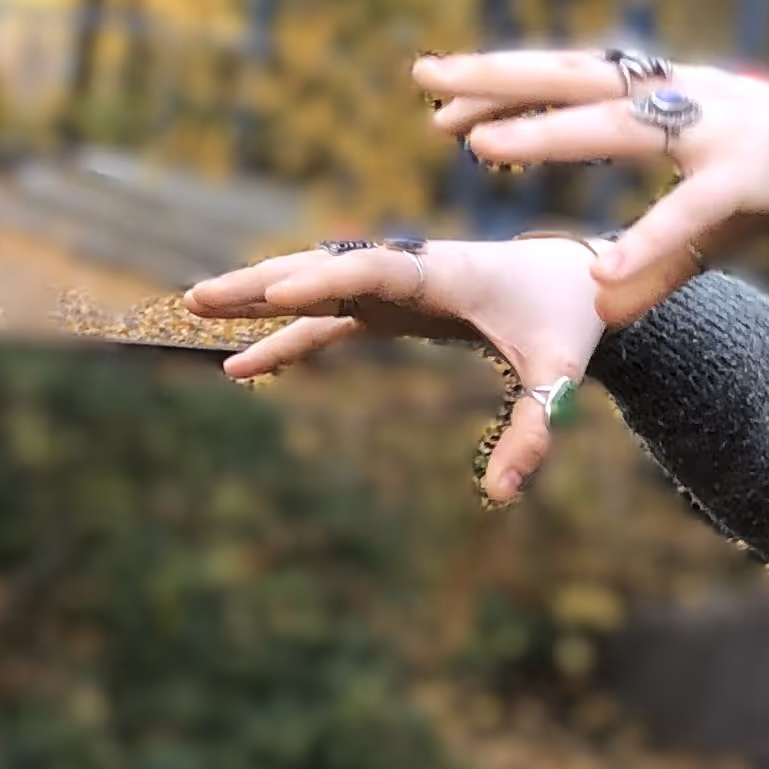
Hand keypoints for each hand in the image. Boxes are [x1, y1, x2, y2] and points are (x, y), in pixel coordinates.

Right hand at [183, 232, 610, 504]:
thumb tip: (500, 498)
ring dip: (257, 299)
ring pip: (313, 289)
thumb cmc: (568, 323)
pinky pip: (329, 320)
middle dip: (261, 283)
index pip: (375, 271)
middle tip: (198, 296)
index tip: (279, 293)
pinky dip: (289, 337)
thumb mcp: (559, 377)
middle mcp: (408, 271)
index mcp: (446, 274)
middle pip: (321, 269)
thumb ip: (534, 432)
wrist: (573, 282)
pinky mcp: (391, 307)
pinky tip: (243, 364)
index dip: (326, 279)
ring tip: (194, 307)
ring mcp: (393, 288)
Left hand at [410, 43, 768, 330]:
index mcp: (675, 97)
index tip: (439, 91)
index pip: (576, 78)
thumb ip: (657, 256)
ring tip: (480, 148)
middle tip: (425, 82)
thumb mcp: (716, 226)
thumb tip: (603, 298)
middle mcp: (689, 95)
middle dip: (498, 79)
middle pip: (577, 77)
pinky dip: (650, 242)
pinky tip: (605, 270)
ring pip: (619, 125)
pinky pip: (692, 213)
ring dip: (547, 135)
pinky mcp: (758, 174)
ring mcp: (723, 127)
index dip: (508, 82)